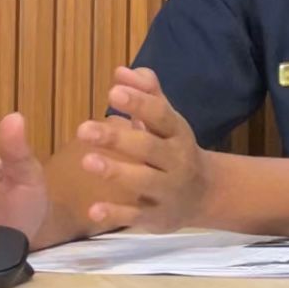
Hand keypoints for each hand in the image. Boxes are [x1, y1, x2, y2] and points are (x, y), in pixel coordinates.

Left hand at [76, 67, 209, 232]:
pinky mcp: (156, 217)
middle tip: (83, 129)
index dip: (139, 103)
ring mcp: (168, 190)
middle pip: (149, 148)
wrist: (205, 195)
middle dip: (117, 138)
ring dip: (116, 171)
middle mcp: (176, 160)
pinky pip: (135, 216)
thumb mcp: (167, 121)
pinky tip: (93, 210)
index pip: (160, 115)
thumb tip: (121, 71)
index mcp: (178, 133)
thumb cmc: (174, 148)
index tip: (112, 92)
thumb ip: (147, 94)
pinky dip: (115, 214)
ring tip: (87, 161)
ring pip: (143, 181)